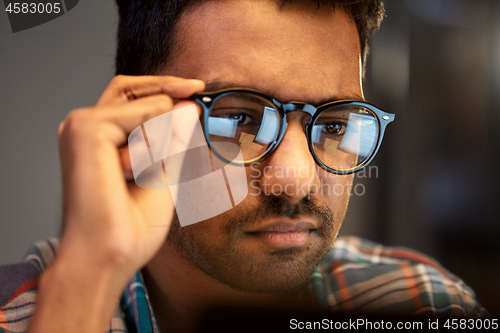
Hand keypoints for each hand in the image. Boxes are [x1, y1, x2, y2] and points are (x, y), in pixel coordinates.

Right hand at [28, 75, 204, 331]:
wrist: (112, 255)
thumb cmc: (131, 226)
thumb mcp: (163, 173)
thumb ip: (173, 139)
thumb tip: (190, 107)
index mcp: (99, 139)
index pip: (130, 98)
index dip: (163, 89)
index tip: (197, 89)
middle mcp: (85, 128)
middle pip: (130, 88)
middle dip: (167, 88)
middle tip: (198, 90)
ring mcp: (81, 126)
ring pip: (140, 102)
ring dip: (161, 133)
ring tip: (149, 170)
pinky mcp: (85, 130)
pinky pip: (137, 114)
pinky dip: (152, 139)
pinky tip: (139, 168)